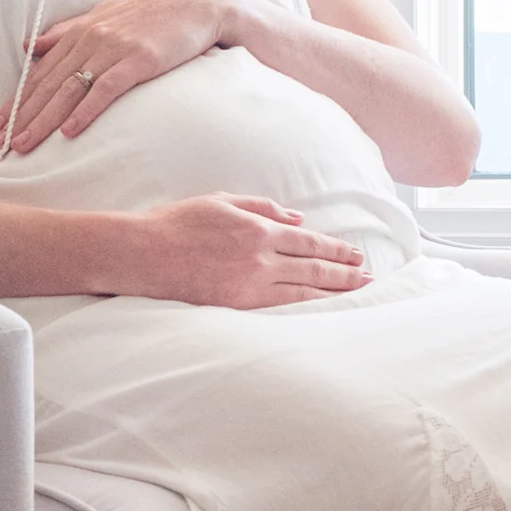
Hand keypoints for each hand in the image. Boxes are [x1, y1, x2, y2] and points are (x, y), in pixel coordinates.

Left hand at [0, 0, 239, 155]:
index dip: (15, 101)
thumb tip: (29, 46)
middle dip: (21, 117)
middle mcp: (91, 40)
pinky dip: (85, 111)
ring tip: (23, 144)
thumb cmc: (152, 12)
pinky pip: (106, 89)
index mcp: (80, 32)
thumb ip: (66, 31)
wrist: (199, 3)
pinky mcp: (139, 61)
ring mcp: (114, 50)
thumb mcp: (104, 14)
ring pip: (69, 90)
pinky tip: (69, 131)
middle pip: (48, 85)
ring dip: (43, 120)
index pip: (40, 73)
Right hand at [135, 195, 369, 309]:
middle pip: (313, 268)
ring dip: (332, 293)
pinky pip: (278, 307)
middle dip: (345, 274)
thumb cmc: (176, 223)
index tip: (356, 256)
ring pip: (302, 291)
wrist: (142, 253)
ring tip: (355, 295)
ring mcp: (248, 285)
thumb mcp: (221, 201)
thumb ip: (262, 207)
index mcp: (258, 229)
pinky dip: (303, 308)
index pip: (309, 242)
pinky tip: (318, 309)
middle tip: (368, 278)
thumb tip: (297, 219)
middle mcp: (259, 258)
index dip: (336, 250)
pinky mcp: (235, 304)